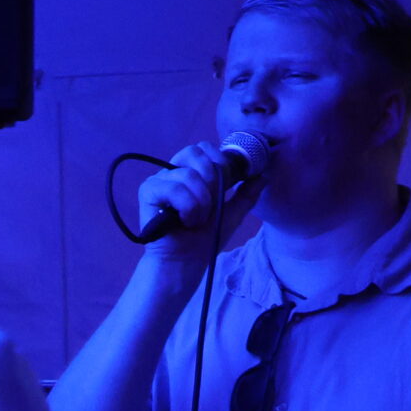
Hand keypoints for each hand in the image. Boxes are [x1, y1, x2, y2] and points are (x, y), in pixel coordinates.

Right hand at [136, 140, 262, 267]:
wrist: (186, 262)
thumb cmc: (204, 239)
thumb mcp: (232, 213)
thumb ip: (246, 194)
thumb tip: (263, 175)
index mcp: (191, 173)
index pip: (204, 148)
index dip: (219, 161)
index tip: (228, 184)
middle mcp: (173, 172)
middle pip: (194, 152)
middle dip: (211, 180)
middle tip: (210, 204)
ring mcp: (158, 181)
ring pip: (188, 174)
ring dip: (201, 202)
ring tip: (197, 220)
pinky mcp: (148, 192)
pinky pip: (174, 188)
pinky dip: (187, 208)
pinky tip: (185, 222)